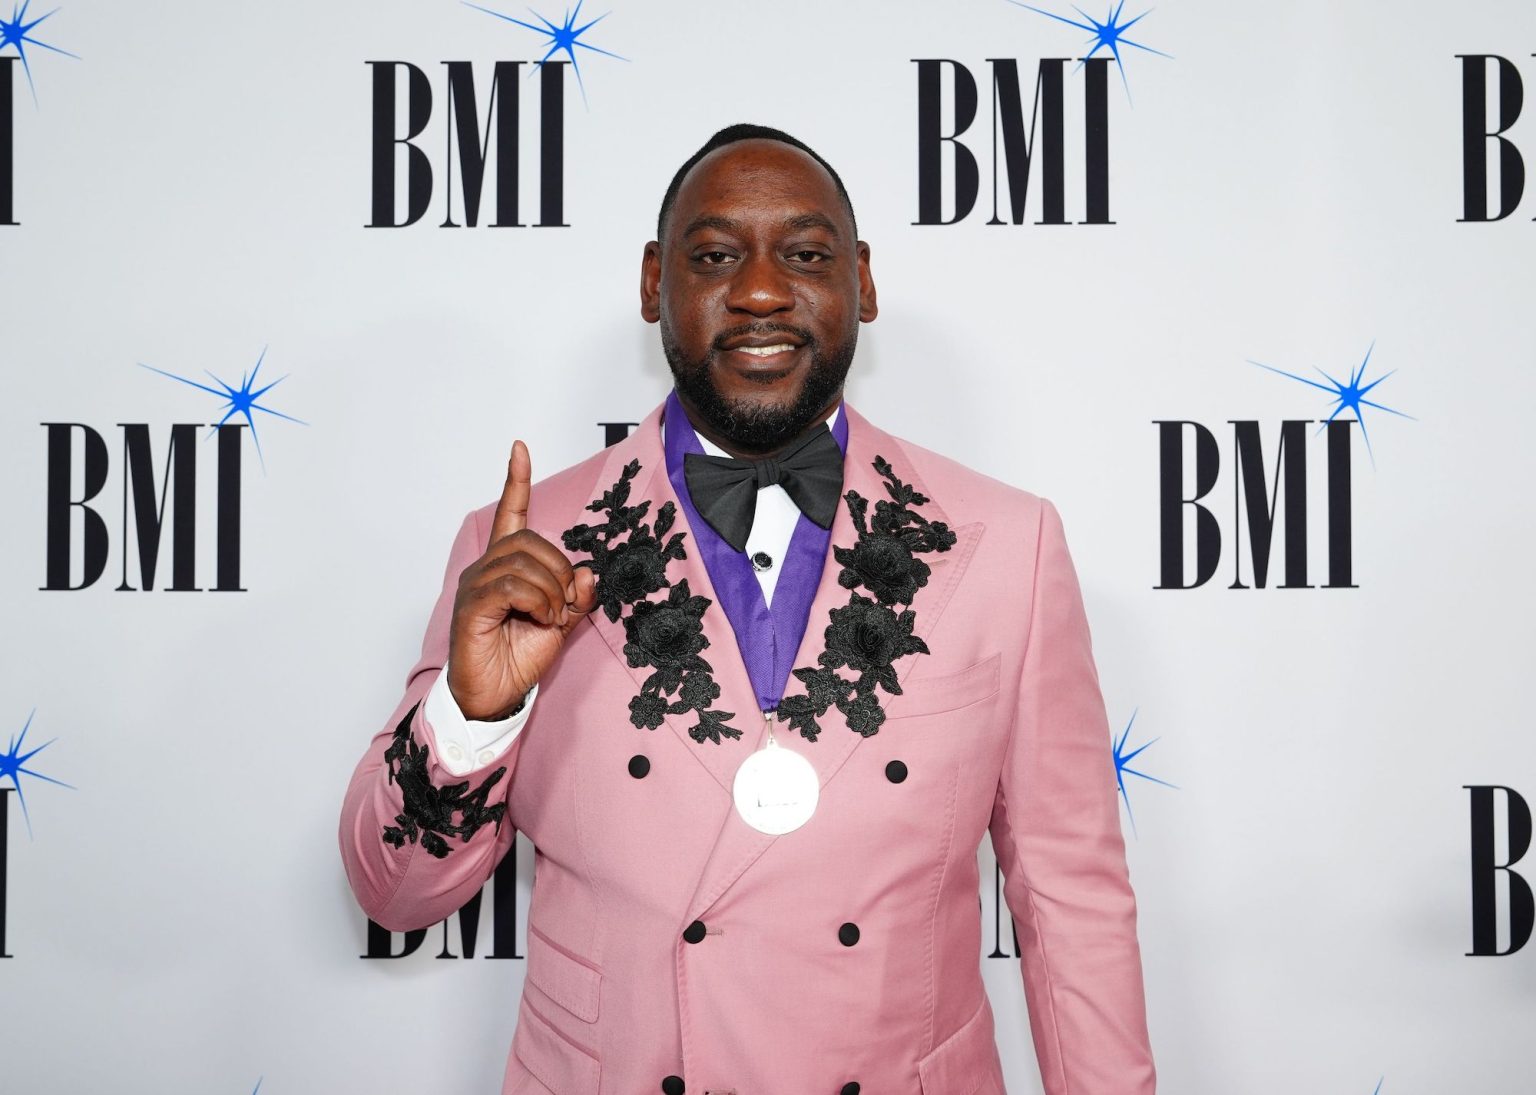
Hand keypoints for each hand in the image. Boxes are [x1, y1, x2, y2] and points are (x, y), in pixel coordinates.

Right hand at [446, 441, 598, 720]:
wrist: (494, 696)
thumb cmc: (519, 658)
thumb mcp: (561, 624)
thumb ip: (576, 597)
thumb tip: (588, 572)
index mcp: (505, 567)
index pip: (510, 514)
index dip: (516, 481)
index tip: (519, 448)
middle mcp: (485, 568)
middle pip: (530, 540)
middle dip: (558, 569)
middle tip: (563, 605)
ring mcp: (475, 585)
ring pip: (523, 561)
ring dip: (550, 589)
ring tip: (550, 617)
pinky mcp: (472, 606)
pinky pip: (511, 585)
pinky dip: (536, 600)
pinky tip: (540, 619)